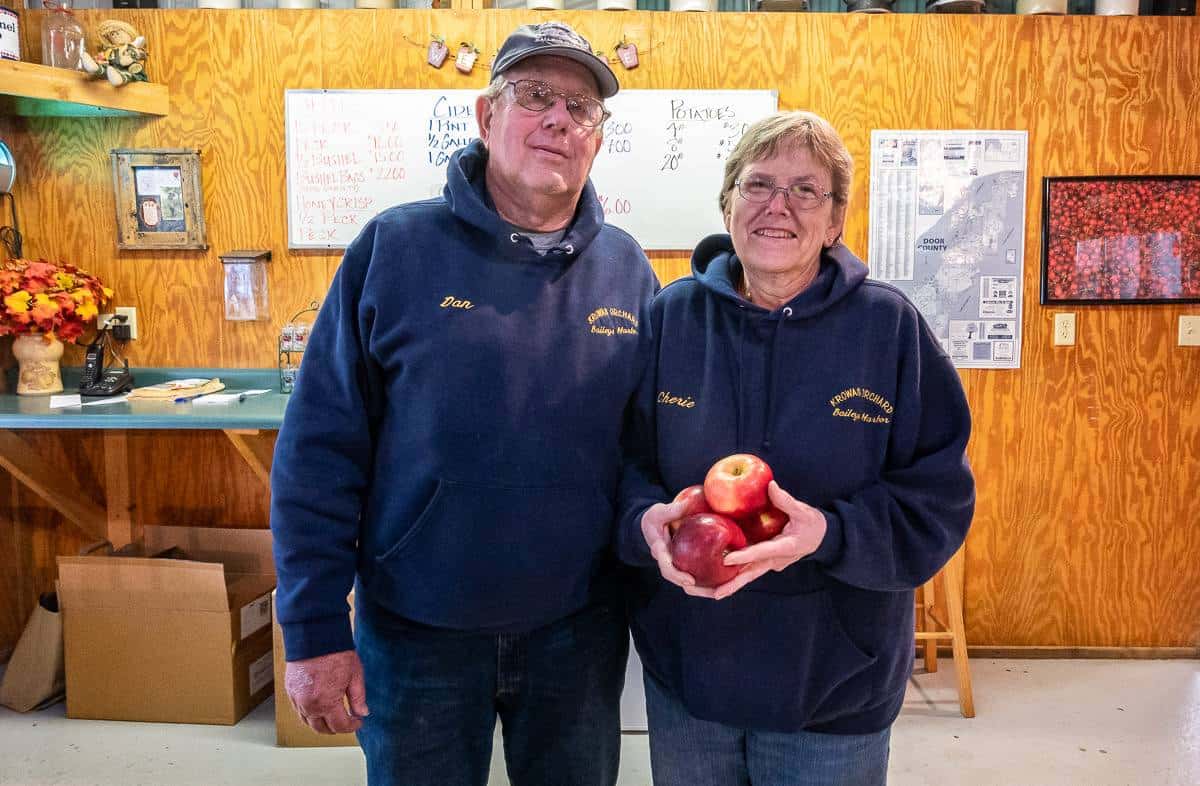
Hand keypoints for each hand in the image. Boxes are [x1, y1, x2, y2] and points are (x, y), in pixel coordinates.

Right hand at [284, 649, 368, 734]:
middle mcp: (309, 704)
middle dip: (336, 728)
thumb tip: (362, 713)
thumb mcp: (355, 675)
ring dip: (321, 723)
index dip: (352, 726)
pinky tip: (319, 708)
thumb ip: (358, 698)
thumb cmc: (335, 652)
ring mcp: (297, 699)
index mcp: (327, 702)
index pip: (340, 726)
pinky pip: (298, 711)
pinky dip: (309, 714)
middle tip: (347, 721)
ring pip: (308, 722)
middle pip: (322, 729)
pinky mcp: (290, 691)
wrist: (315, 636)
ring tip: (333, 716)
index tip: (358, 721)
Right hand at [640, 500, 716, 597]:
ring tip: (722, 592)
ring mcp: (676, 565)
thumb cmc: (655, 518)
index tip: (690, 581)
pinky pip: (696, 575)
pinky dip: (707, 581)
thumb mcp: (659, 512)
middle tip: (715, 592)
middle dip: (696, 590)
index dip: (677, 575)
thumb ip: (673, 510)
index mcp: (659, 551)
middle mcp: (667, 562)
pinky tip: (724, 581)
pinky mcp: (685, 564)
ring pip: (688, 584)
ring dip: (704, 590)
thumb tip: (688, 503)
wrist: (651, 526)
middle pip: (680, 582)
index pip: (666, 567)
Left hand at [711, 481, 826, 600]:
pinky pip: (748, 569)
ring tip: (710, 592)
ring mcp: (770, 563)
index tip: (727, 560)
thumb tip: (770, 486)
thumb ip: (786, 501)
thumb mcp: (803, 511)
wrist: (821, 538)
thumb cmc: (812, 524)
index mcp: (785, 548)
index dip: (745, 556)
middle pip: (751, 574)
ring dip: (730, 584)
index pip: (762, 552)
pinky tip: (716, 578)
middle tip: (715, 593)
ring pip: (748, 575)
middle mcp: (775, 560)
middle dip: (733, 585)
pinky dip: (734, 574)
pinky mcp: (765, 561)